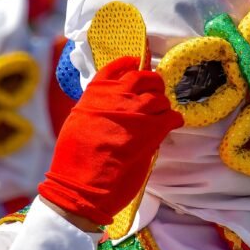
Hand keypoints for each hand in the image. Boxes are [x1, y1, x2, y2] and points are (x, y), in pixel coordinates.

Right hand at [38, 57, 182, 227]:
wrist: (81, 185)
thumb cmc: (75, 160)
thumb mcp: (78, 121)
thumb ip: (96, 106)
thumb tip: (111, 104)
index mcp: (95, 93)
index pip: (117, 67)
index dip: (130, 65)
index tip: (137, 64)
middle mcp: (116, 96)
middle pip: (144, 77)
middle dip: (152, 84)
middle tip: (155, 93)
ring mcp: (136, 111)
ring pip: (160, 98)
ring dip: (163, 105)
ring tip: (160, 116)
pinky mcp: (152, 131)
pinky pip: (172, 117)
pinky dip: (174, 120)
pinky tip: (172, 125)